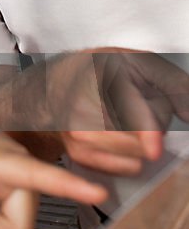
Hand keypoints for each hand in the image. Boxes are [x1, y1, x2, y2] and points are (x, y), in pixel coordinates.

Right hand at [48, 51, 188, 174]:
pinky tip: (119, 134)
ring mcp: (80, 138)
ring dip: (142, 142)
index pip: (127, 114)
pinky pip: (127, 167)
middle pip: (141, 140)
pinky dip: (131, 154)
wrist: (56, 82)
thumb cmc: (95, 70)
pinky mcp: (81, 157)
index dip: (146, 132)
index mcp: (98, 82)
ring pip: (137, 157)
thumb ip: (172, 83)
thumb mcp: (138, 61)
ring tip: (125, 118)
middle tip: (137, 104)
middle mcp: (83, 114)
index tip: (153, 147)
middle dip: (152, 125)